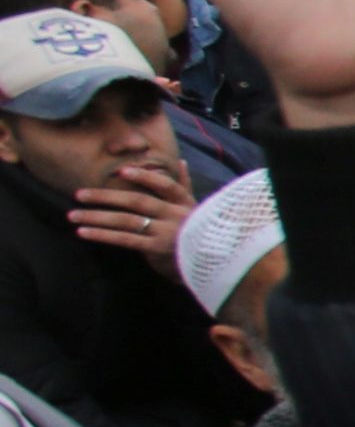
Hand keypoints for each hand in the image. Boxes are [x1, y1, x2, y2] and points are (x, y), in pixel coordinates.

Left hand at [65, 151, 192, 270]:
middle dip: (106, 196)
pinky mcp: (156, 250)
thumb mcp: (194, 208)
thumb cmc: (198, 233)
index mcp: (184, 203)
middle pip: (137, 201)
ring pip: (126, 221)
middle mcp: (175, 215)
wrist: (209, 266)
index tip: (121, 171)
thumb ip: (184, 185)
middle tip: (79, 194)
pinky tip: (83, 232)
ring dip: (97, 217)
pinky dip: (102, 235)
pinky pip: (124, 239)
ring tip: (72, 215)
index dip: (144, 177)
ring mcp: (166, 233)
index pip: (166, 185)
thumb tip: (180, 161)